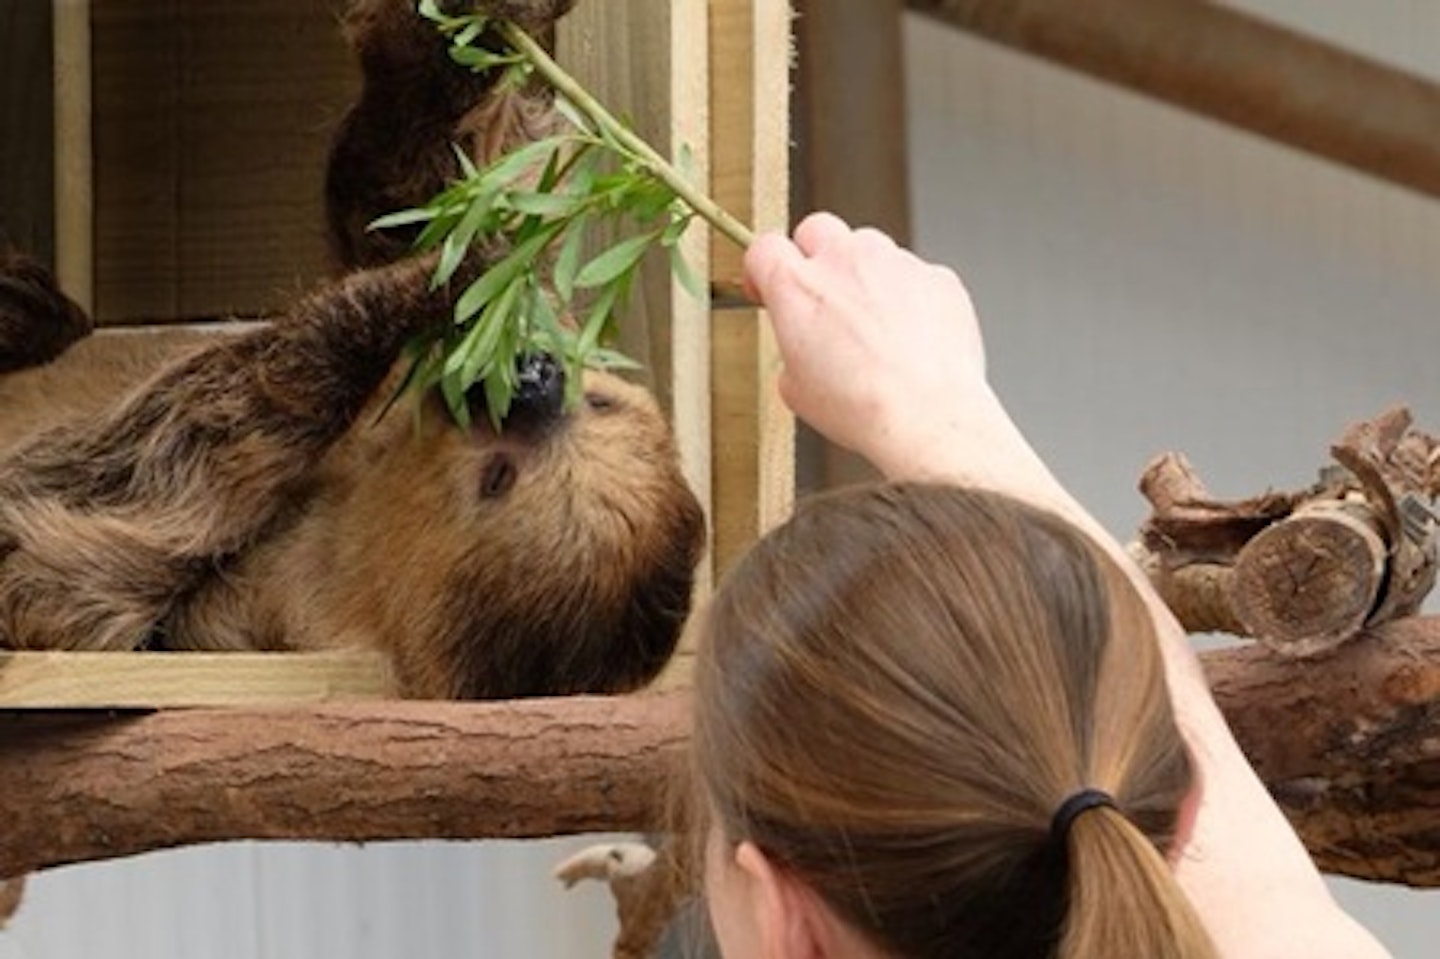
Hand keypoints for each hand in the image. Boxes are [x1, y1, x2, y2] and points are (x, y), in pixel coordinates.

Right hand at [743, 212, 993, 471]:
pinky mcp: (937, 276)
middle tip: (823, 299)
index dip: (763, 269)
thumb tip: (804, 348)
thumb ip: (793, 348)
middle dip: (814, 258)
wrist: (926, 417)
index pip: (764, 249)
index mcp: (797, 287)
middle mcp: (844, 261)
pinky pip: (915, 275)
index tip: (768, 288)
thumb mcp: (796, 389)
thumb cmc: (862, 407)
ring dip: (865, 276)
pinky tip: (912, 338)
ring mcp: (895, 262)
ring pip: (870, 249)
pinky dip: (909, 297)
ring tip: (875, 327)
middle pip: (817, 230)